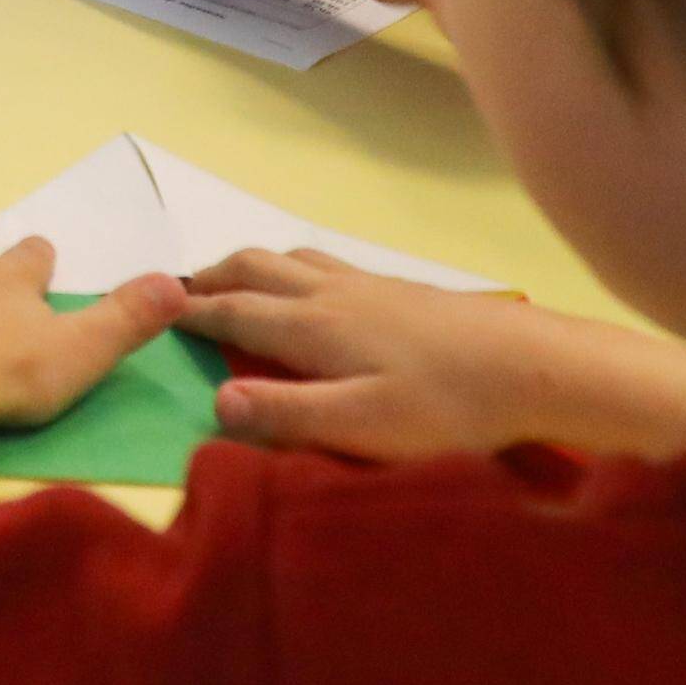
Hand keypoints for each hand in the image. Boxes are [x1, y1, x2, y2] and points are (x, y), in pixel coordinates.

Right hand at [179, 250, 685, 463]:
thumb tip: (212, 399)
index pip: (234, 312)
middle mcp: (333, 293)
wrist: (536, 367)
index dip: (189, 312)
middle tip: (181, 292)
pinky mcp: (404, 292)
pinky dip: (293, 269)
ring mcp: (371, 286)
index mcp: (313, 326)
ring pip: (293, 258)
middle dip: (212, 275)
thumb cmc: (448, 406)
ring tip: (236, 283)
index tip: (148, 311)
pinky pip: (326, 264)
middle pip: (257, 266)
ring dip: (252, 266)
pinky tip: (315, 292)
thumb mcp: (362, 426)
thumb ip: (286, 415)